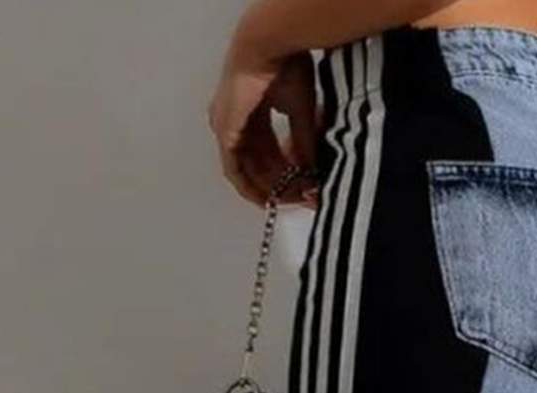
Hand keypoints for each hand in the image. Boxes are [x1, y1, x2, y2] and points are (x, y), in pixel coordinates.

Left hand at [208, 42, 320, 206]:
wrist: (268, 47)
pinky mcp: (225, 132)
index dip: (286, 170)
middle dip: (281, 183)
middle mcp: (235, 120)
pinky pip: (234, 171)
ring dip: (270, 188)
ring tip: (292, 200)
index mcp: (250, 109)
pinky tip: (268, 199)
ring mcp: (226, 126)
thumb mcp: (300, 110)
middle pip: (257, 162)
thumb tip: (311, 170)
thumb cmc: (284, 64)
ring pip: (246, 170)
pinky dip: (251, 187)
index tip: (303, 185)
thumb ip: (304, 143)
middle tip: (301, 198)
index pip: (267, 148)